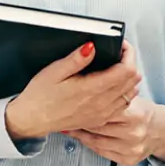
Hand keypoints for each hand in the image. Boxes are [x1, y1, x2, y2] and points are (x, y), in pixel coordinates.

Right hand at [4, 41, 140, 141]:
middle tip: (118, 53)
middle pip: (133, 81)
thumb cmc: (40, 96)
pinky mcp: (100, 120)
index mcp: (91, 89)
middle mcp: (101, 104)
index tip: (120, 45)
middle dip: (130, 62)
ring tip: (116, 67)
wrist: (31, 119)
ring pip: (131, 94)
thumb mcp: (54, 71)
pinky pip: (123, 106)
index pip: (126, 70)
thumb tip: (92, 47)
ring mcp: (102, 114)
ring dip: (129, 78)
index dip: (128, 54)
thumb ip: (76, 59)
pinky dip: (124, 93)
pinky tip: (113, 86)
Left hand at [67, 96, 164, 165]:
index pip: (103, 110)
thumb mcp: (132, 98)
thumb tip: (90, 83)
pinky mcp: (127, 159)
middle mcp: (133, 133)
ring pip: (96, 141)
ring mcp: (130, 149)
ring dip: (80, 133)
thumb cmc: (142, 112)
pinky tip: (80, 136)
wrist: (160, 131)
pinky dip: (88, 143)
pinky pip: (101, 151)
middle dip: (80, 120)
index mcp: (135, 114)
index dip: (86, 106)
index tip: (72, 102)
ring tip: (69, 124)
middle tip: (66, 113)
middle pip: (97, 126)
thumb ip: (114, 93)